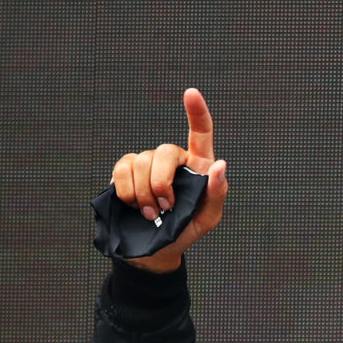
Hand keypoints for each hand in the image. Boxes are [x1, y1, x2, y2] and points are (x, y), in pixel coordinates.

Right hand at [108, 87, 229, 272]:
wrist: (155, 248)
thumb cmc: (186, 230)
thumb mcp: (207, 218)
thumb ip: (217, 193)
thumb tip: (220, 166)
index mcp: (198, 165)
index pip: (200, 132)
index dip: (197, 112)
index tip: (191, 93)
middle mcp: (172, 159)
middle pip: (163, 151)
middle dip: (161, 182)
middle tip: (166, 208)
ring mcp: (147, 163)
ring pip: (141, 161)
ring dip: (144, 194)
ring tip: (151, 215)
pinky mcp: (125, 172)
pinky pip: (122, 170)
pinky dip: (127, 192)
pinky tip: (134, 206)